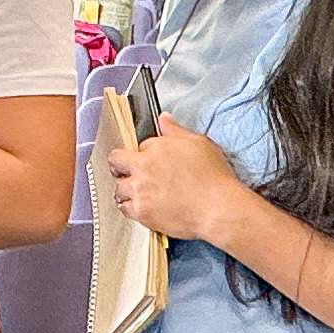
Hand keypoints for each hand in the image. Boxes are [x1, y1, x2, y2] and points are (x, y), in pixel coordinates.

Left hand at [108, 121, 250, 247]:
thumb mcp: (199, 144)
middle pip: (116, 162)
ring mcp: (140, 192)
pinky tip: (142, 206)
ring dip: (126, 188)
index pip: (139, 146)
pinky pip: (124, 208)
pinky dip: (130, 207)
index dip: (145, 152)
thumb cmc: (213, 177)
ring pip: (118, 188)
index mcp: (156, 148)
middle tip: (126, 171)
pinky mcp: (142, 213)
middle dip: (120, 165)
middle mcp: (143, 169)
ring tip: (139, 192)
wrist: (217, 208)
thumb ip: (176, 131)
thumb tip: (164, 119)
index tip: (150, 159)